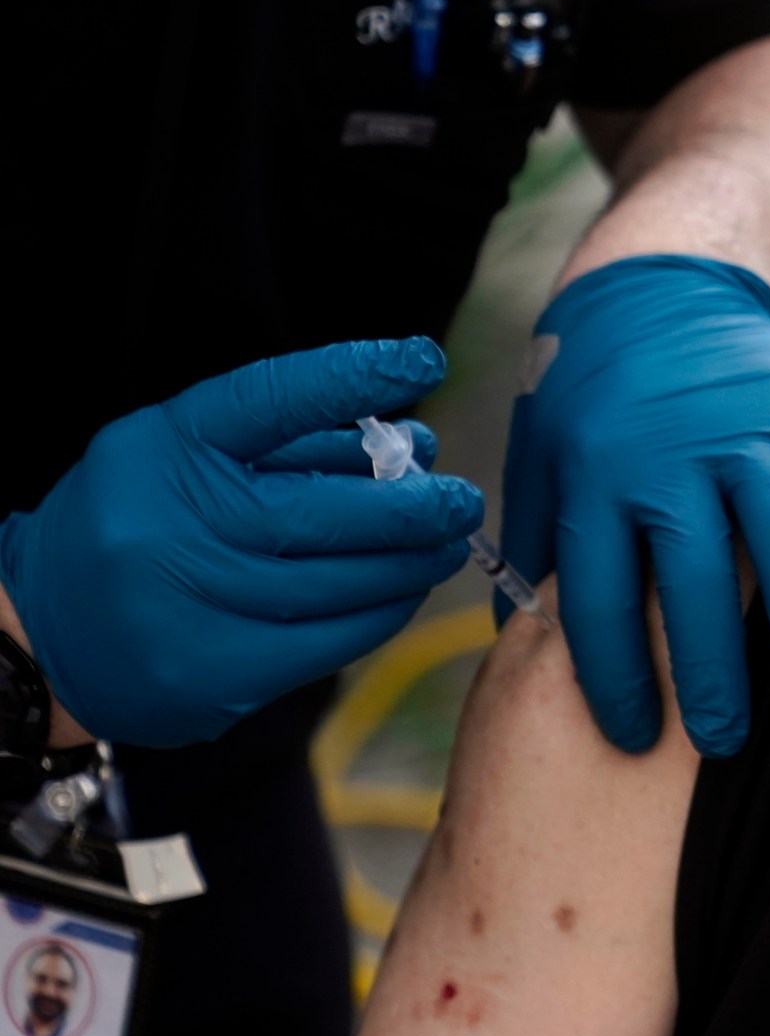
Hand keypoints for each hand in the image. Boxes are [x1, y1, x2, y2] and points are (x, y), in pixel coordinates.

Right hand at [0, 339, 483, 747]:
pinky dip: (383, 610)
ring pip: (343, 582)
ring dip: (412, 561)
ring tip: (444, 544)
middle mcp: (174, 525)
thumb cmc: (141, 520)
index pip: (271, 399)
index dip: (354, 374)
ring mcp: (193, 606)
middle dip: (415, 504)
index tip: (422, 359)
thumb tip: (412, 438)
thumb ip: (287, 437)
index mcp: (166, 449)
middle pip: (329, 510)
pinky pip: (333, 641)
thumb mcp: (185, 451)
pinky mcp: (216, 676)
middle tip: (460, 498)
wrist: (44, 633)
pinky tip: (403, 590)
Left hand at [500, 255, 769, 756]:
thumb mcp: (540, 454)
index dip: (615, 677)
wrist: (661, 282)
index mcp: (595, 475)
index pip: (601, 598)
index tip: (632, 739)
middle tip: (727, 739)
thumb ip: (538, 539)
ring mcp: (747, 424)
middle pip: (694, 580)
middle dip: (712, 670)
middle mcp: (671, 452)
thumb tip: (518, 640)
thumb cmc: (592, 387)